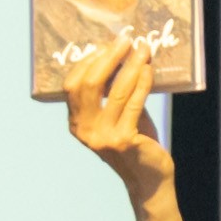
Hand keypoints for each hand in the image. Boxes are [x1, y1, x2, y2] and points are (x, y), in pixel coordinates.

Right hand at [62, 38, 176, 197]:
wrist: (148, 180)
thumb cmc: (135, 144)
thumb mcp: (116, 118)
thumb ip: (111, 96)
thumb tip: (119, 58)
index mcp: (76, 124)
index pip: (72, 86)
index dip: (88, 62)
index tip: (106, 45)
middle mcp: (84, 130)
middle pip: (88, 84)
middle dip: (108, 58)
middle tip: (125, 40)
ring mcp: (102, 136)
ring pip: (114, 92)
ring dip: (130, 66)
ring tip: (143, 50)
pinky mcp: (124, 140)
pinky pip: (133, 103)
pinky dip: (142, 83)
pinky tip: (149, 70)